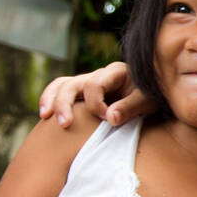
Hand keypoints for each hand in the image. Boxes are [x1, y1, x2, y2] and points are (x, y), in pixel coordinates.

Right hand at [38, 61, 152, 127]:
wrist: (151, 96)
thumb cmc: (151, 97)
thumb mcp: (148, 102)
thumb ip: (130, 107)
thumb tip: (110, 117)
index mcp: (116, 72)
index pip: (95, 85)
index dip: (97, 105)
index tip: (109, 120)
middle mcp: (99, 74)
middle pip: (73, 83)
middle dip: (66, 103)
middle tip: (65, 124)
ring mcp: (88, 82)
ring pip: (62, 85)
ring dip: (52, 100)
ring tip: (45, 117)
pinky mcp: (82, 92)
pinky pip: (60, 90)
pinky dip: (50, 99)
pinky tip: (45, 115)